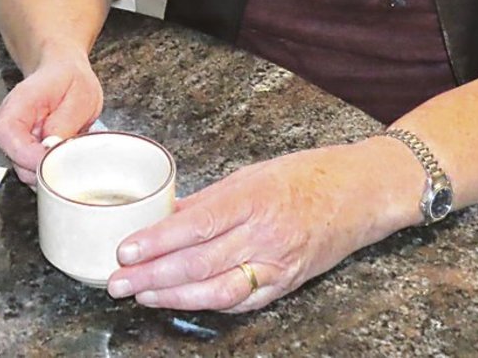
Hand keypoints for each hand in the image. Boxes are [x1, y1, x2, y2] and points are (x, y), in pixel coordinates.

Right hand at [0, 55, 102, 183]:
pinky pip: (34, 168)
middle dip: (42, 167)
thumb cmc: (71, 79)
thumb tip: (52, 148)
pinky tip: (65, 153)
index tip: (52, 162)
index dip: (26, 155)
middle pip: (14, 158)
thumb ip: (65, 121)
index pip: (7, 134)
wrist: (63, 72)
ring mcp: (17, 138)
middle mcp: (11, 122)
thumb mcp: (80, 94)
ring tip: (70, 151)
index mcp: (20, 103)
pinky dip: (51, 168)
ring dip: (48, 169)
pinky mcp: (26, 149)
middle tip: (70, 159)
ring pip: (25, 169)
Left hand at [105, 144, 395, 311]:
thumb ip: (208, 201)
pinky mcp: (286, 284)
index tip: (125, 249)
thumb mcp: (251, 175)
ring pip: (218, 290)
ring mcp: (277, 263)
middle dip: (152, 275)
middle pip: (199, 262)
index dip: (158, 241)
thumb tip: (164, 216)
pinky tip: (180, 301)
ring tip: (141, 295)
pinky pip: (241, 301)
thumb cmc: (306, 176)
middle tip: (118, 280)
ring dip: (174, 296)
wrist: (360, 194)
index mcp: (253, 198)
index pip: (197, 224)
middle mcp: (265, 234)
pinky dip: (208, 304)